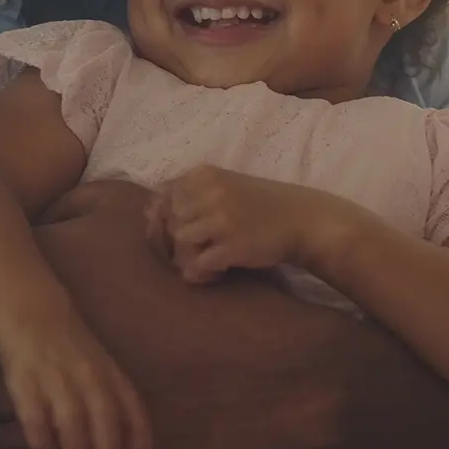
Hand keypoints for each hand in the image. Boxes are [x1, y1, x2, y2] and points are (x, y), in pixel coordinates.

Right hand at [0, 309, 152, 448]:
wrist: (33, 319)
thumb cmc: (74, 352)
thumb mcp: (105, 368)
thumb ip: (118, 400)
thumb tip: (130, 447)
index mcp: (111, 372)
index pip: (133, 408)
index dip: (139, 438)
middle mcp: (87, 376)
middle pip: (104, 420)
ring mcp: (56, 379)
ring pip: (72, 423)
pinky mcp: (25, 385)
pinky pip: (36, 423)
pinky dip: (45, 448)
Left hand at [145, 166, 343, 283]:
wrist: (302, 220)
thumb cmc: (259, 204)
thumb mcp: (223, 186)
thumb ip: (187, 194)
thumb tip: (146, 210)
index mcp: (205, 174)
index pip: (164, 197)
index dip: (168, 219)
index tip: (190, 230)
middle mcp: (210, 192)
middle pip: (169, 222)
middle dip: (178, 241)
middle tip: (201, 249)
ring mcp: (222, 219)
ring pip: (179, 244)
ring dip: (188, 258)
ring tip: (208, 261)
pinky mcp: (232, 246)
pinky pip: (196, 266)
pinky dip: (201, 274)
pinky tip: (217, 272)